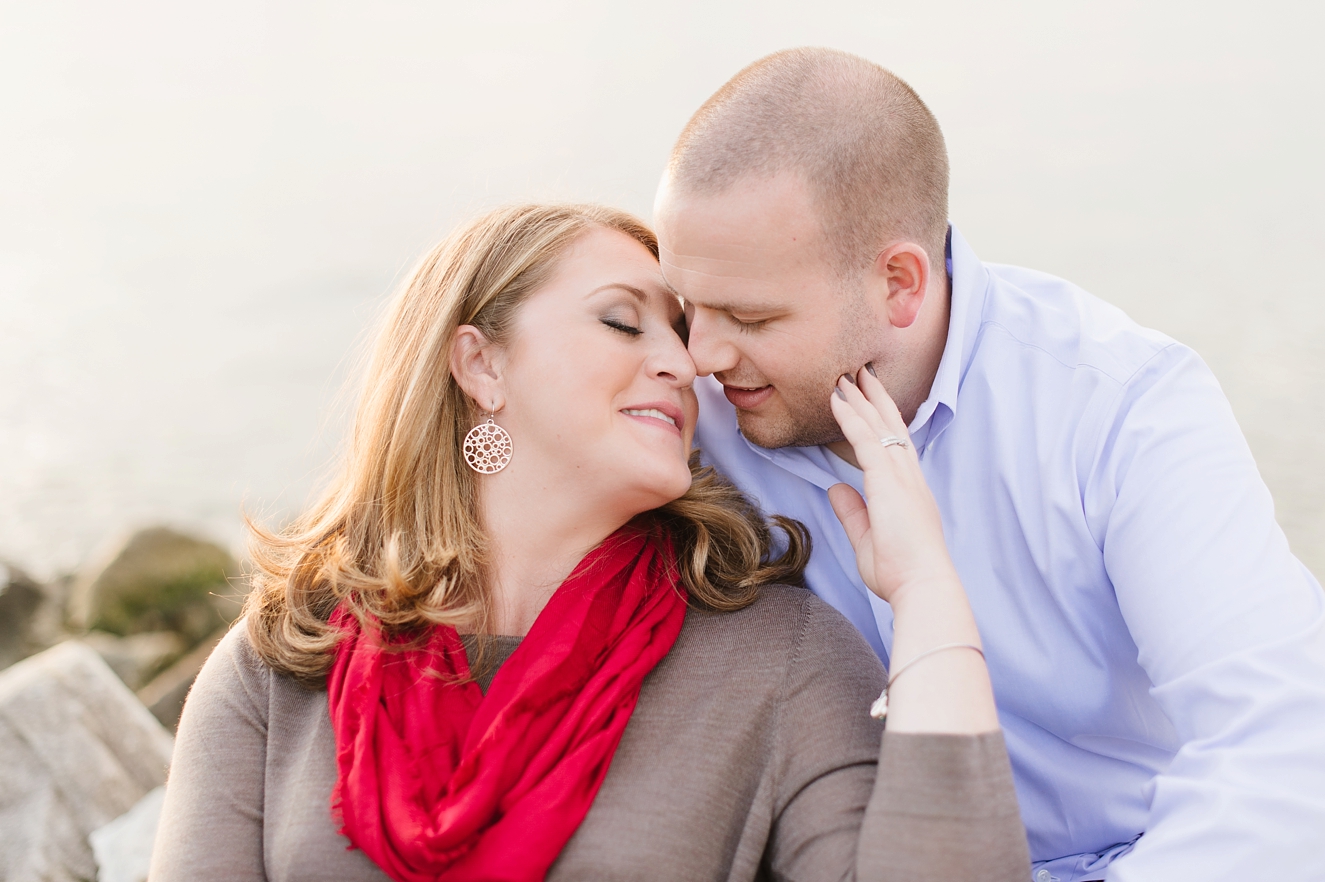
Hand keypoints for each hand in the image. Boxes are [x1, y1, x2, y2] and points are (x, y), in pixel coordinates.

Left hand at [827, 366, 959, 605]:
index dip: (880, 420)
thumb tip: (836, 489)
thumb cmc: (901, 571)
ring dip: (860, 399)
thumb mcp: (868, 538)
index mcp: (909, 491)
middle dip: (874, 398)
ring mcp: (902, 477)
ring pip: (879, 427)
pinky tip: (838, 401)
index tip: (868, 398)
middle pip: (891, 427)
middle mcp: (910, 477)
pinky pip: (867, 441)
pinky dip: (852, 418)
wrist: (923, 585)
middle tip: (859, 372)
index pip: (894, 446)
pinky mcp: (890, 482)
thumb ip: (853, 512)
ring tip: (844, 376)